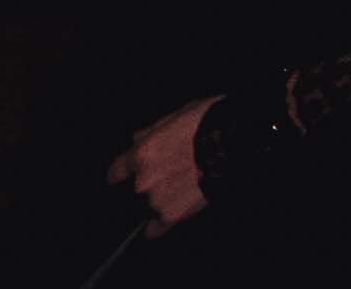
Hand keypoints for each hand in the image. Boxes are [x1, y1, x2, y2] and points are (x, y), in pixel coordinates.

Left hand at [110, 100, 216, 229]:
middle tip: (167, 180)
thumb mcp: (170, 120)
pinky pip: (159, 227)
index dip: (119, 175)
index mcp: (141, 153)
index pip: (117, 170)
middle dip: (147, 186)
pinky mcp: (174, 214)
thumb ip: (149, 134)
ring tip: (178, 194)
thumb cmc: (205, 128)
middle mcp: (143, 178)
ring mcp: (157, 197)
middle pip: (136, 189)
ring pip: (149, 205)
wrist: (232, 146)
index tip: (117, 180)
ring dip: (158, 201)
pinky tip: (153, 231)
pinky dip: (156, 229)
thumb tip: (138, 141)